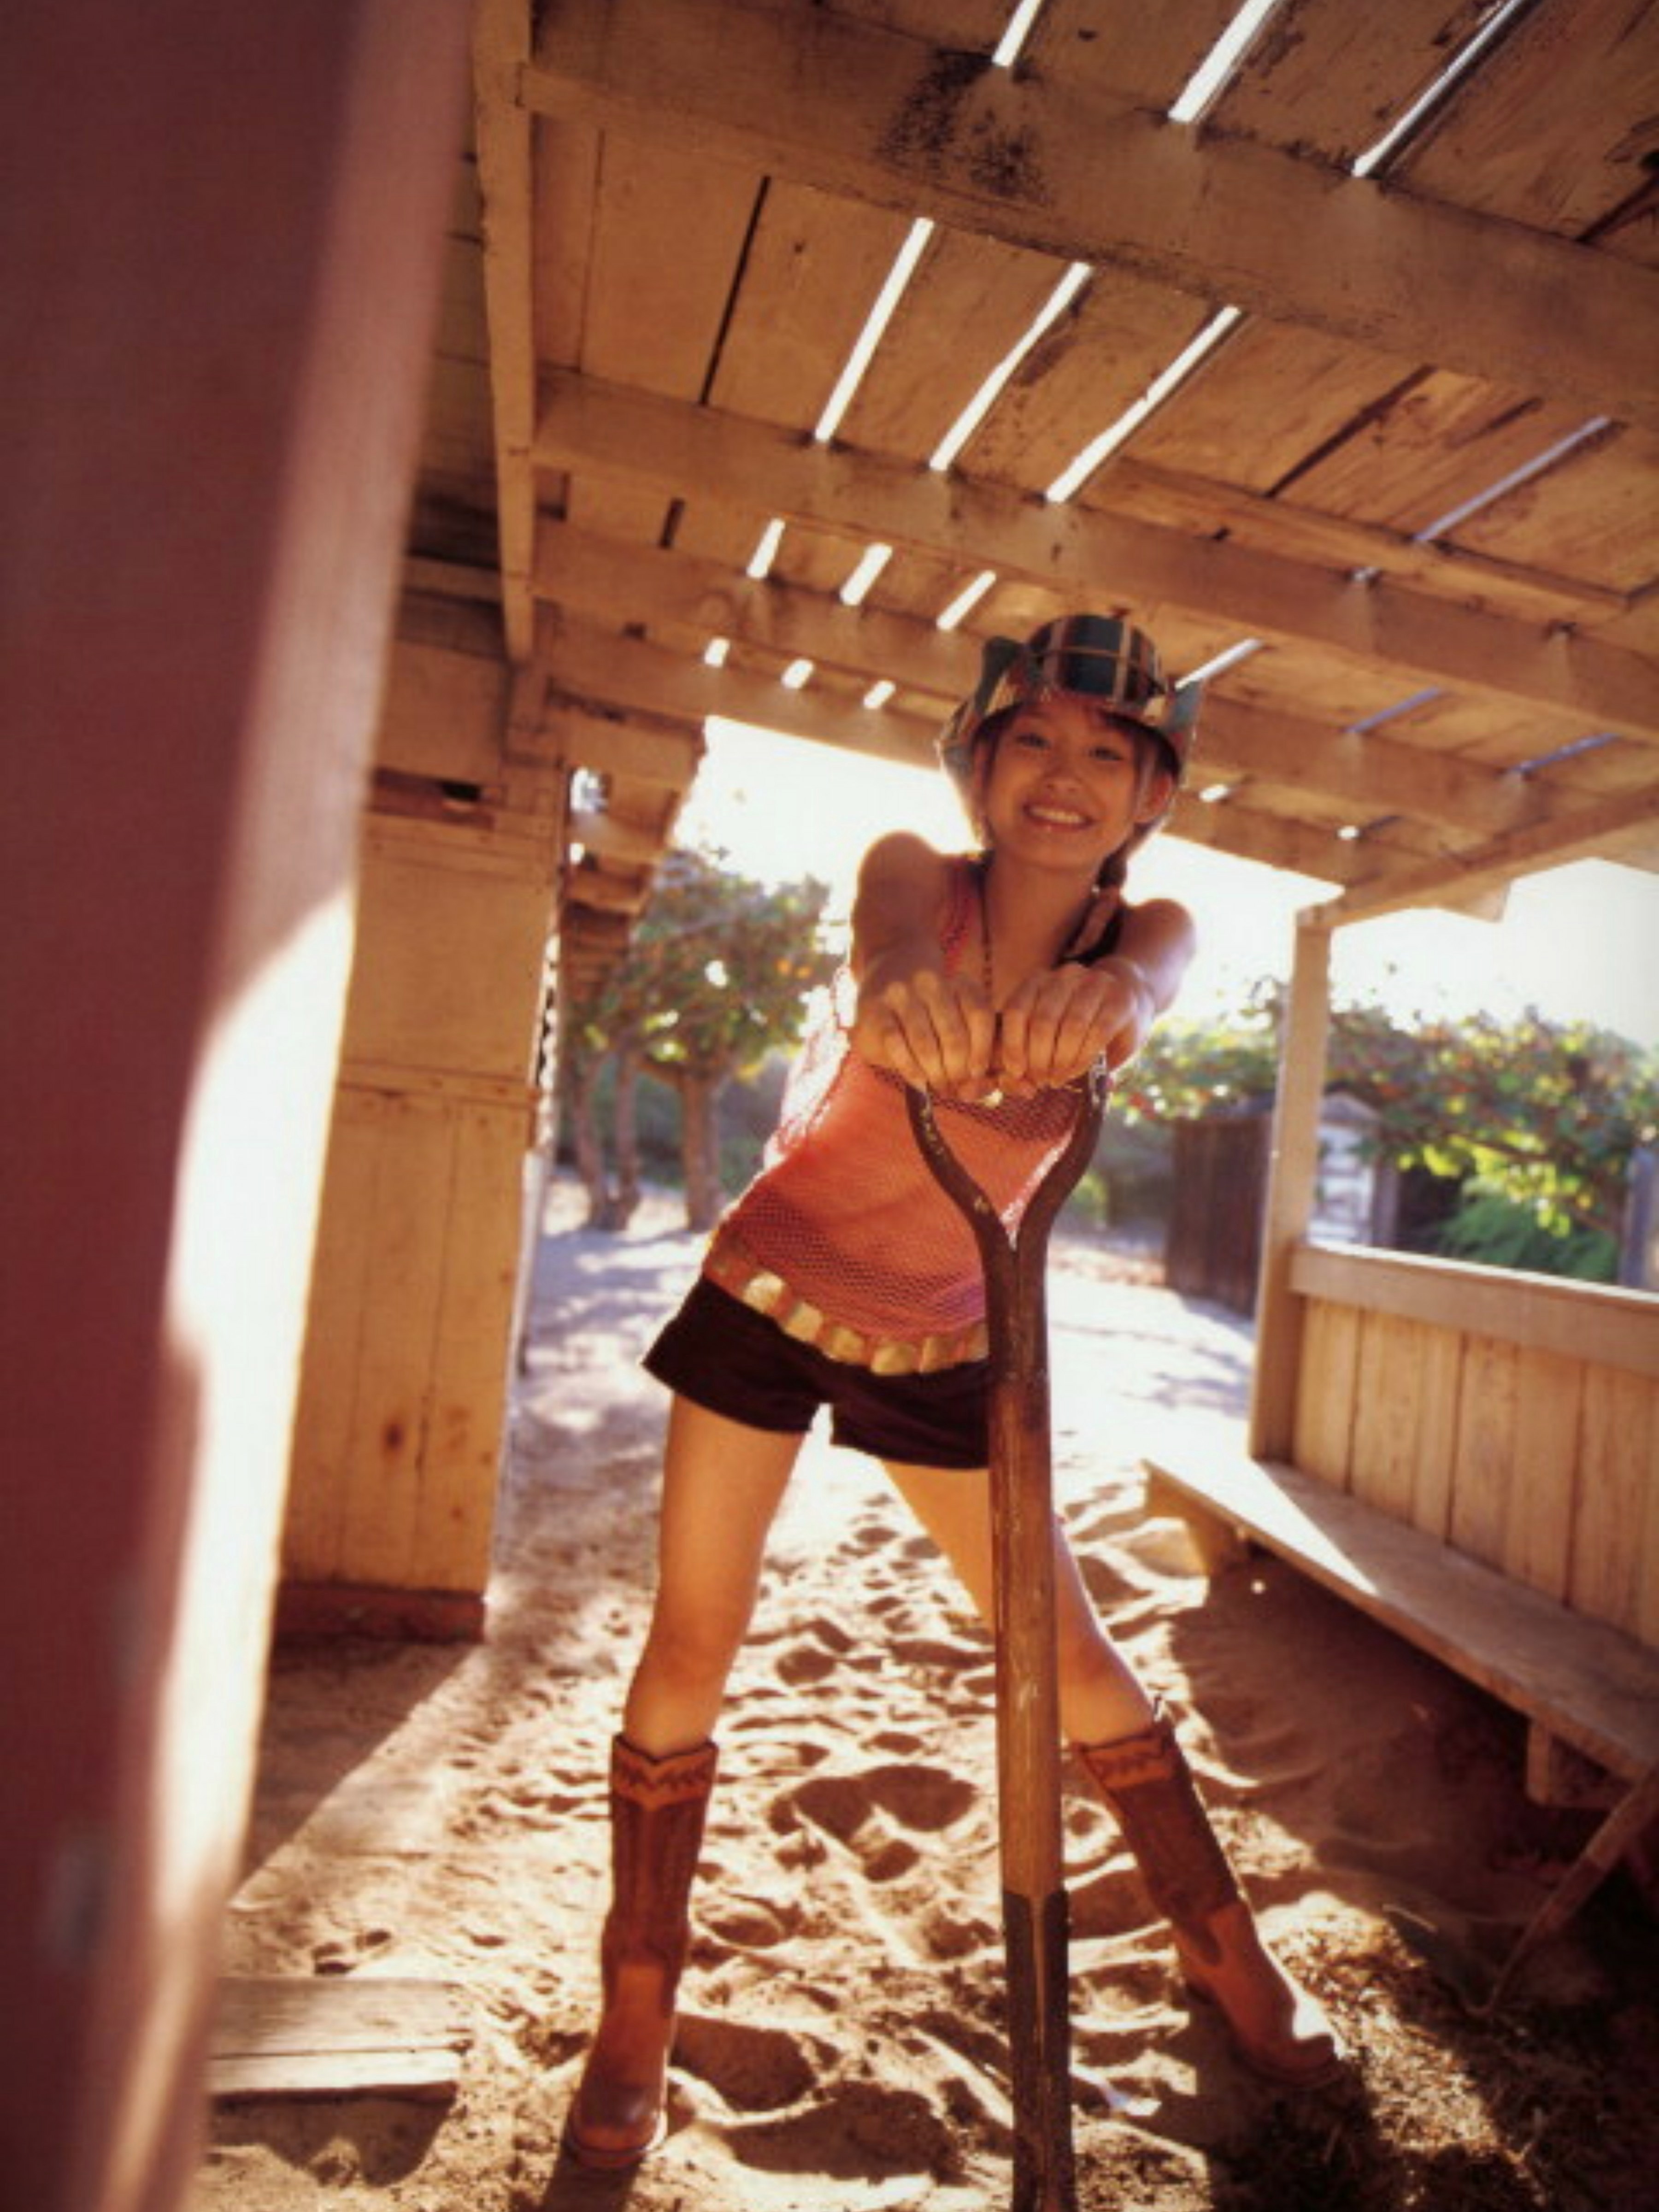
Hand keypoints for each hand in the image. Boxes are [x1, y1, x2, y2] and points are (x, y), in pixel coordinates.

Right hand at [854, 968, 997, 1099]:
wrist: (886, 970)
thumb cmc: (928, 1007)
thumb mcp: (954, 1011)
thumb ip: (970, 1043)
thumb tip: (977, 1088)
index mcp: (958, 981)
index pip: (979, 1016)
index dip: (982, 1051)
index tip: (978, 1073)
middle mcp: (931, 982)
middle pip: (954, 1035)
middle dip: (957, 1070)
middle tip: (955, 1086)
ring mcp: (900, 993)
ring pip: (925, 1043)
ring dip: (934, 1073)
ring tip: (939, 1085)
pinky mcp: (875, 1009)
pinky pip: (896, 1044)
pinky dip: (910, 1068)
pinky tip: (919, 1081)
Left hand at [994, 960, 1151, 1093]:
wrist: (1128, 996)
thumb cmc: (1078, 1023)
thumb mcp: (1049, 1031)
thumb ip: (1026, 1053)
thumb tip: (1008, 1081)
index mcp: (1040, 980)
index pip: (1017, 1010)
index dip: (1012, 1045)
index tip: (1015, 1072)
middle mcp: (1066, 976)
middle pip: (1043, 1021)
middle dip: (1039, 1059)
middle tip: (1040, 1080)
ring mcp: (1095, 985)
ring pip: (1071, 1027)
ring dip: (1061, 1061)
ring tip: (1056, 1079)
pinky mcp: (1120, 1001)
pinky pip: (1097, 1033)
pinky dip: (1083, 1058)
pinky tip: (1075, 1072)